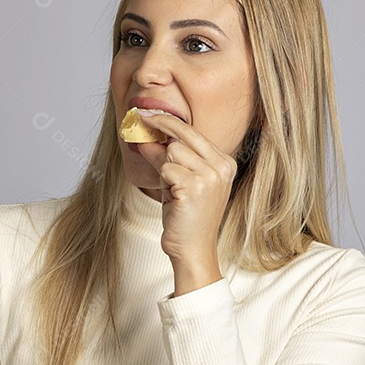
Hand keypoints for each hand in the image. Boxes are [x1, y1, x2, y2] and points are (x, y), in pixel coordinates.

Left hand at [136, 112, 236, 292]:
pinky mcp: (195, 187)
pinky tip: (170, 197)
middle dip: (159, 126)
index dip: (169, 122)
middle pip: (183, 133)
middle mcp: (222, 166)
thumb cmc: (187, 219)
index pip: (194, 132)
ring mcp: (210, 176)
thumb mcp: (179, 183)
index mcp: (225, 162)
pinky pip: (166, 169)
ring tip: (170, 189)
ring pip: (172, 151)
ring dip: (163, 168)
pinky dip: (162, 181)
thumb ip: (168, 159)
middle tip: (139, 119)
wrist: (193, 250)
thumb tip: (146, 137)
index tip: (149, 114)